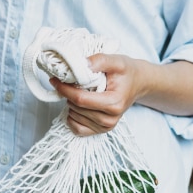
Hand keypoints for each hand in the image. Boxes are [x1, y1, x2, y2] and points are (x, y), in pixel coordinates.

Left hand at [50, 53, 192, 136]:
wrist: (137, 83)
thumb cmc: (127, 72)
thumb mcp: (117, 61)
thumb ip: (99, 61)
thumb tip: (81, 65)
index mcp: (114, 103)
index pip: (80, 99)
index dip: (64, 89)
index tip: (54, 79)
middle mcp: (110, 120)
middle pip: (76, 108)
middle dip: (68, 93)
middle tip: (71, 81)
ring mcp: (105, 127)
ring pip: (74, 117)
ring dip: (71, 103)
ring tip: (80, 91)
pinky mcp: (99, 131)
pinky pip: (76, 129)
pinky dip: (72, 117)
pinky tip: (77, 105)